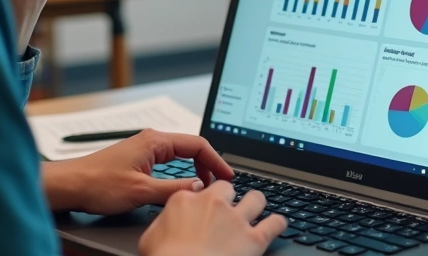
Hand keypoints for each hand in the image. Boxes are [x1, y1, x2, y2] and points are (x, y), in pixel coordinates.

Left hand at [43, 130, 234, 215]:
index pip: (197, 144)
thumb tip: (199, 190)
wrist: (70, 185)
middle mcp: (151, 140)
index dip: (216, 161)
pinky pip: (168, 162)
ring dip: (195, 169)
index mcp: (155, 141)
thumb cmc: (98, 184)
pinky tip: (183, 186)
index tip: (228, 176)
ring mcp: (144, 149)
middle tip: (220, 184)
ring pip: (180, 155)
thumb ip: (174, 191)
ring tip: (206, 187)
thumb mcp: (141, 191)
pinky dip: (181, 173)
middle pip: (191, 148)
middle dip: (209, 165)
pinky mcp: (138, 159)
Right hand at [139, 182, 286, 255]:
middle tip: (227, 209)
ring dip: (256, 203)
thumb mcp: (149, 238)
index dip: (202, 200)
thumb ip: (162, 223)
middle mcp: (213, 204)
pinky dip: (278, 223)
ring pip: (256, 198)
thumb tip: (167, 222)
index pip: (198, 190)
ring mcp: (235, 220)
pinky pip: (275, 223)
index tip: (204, 207)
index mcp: (185, 200)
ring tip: (256, 209)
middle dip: (230, 197)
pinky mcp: (254, 239)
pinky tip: (278, 224)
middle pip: (228, 188)